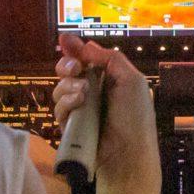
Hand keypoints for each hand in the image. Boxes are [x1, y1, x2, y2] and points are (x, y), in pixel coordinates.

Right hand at [54, 35, 158, 193]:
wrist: (127, 153)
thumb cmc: (135, 117)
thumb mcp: (131, 81)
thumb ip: (110, 58)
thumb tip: (86, 45)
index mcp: (110, 79)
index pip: (87, 58)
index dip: (74, 48)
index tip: (64, 40)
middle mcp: (94, 91)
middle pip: (69, 70)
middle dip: (67, 65)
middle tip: (74, 68)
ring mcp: (81, 109)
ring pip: (60, 88)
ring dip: (68, 86)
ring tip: (82, 93)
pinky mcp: (71, 125)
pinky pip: (59, 108)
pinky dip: (66, 103)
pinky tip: (78, 104)